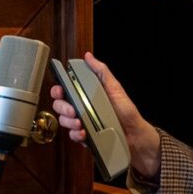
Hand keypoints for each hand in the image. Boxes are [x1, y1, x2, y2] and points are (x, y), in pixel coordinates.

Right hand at [50, 52, 160, 176]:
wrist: (134, 132)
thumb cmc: (126, 110)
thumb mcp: (115, 87)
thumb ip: (101, 71)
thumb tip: (89, 57)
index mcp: (86, 95)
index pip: (65, 90)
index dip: (58, 90)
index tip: (60, 91)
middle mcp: (82, 108)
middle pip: (60, 106)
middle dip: (63, 107)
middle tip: (74, 110)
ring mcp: (82, 122)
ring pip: (64, 121)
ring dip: (69, 122)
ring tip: (81, 123)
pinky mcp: (84, 136)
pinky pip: (73, 135)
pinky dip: (76, 134)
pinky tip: (84, 133)